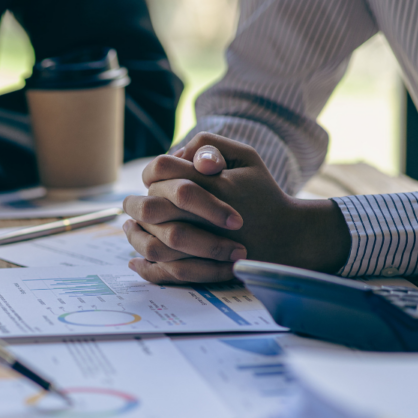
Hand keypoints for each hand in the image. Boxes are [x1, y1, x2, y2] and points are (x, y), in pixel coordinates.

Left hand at [122, 132, 350, 283]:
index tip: (153, 180)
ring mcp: (202, 247)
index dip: (151, 173)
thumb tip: (177, 153)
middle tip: (130, 205)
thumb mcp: (248, 157)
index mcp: (211, 185)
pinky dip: (144, 267)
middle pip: (149, 206)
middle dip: (135, 205)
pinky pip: (163, 272)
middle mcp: (204, 216)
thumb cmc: (265, 195)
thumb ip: (210, 146)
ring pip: (150, 242)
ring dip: (134, 236)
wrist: (288, 238)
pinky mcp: (202, 270)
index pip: (161, 169)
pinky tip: (136, 260)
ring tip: (129, 230)